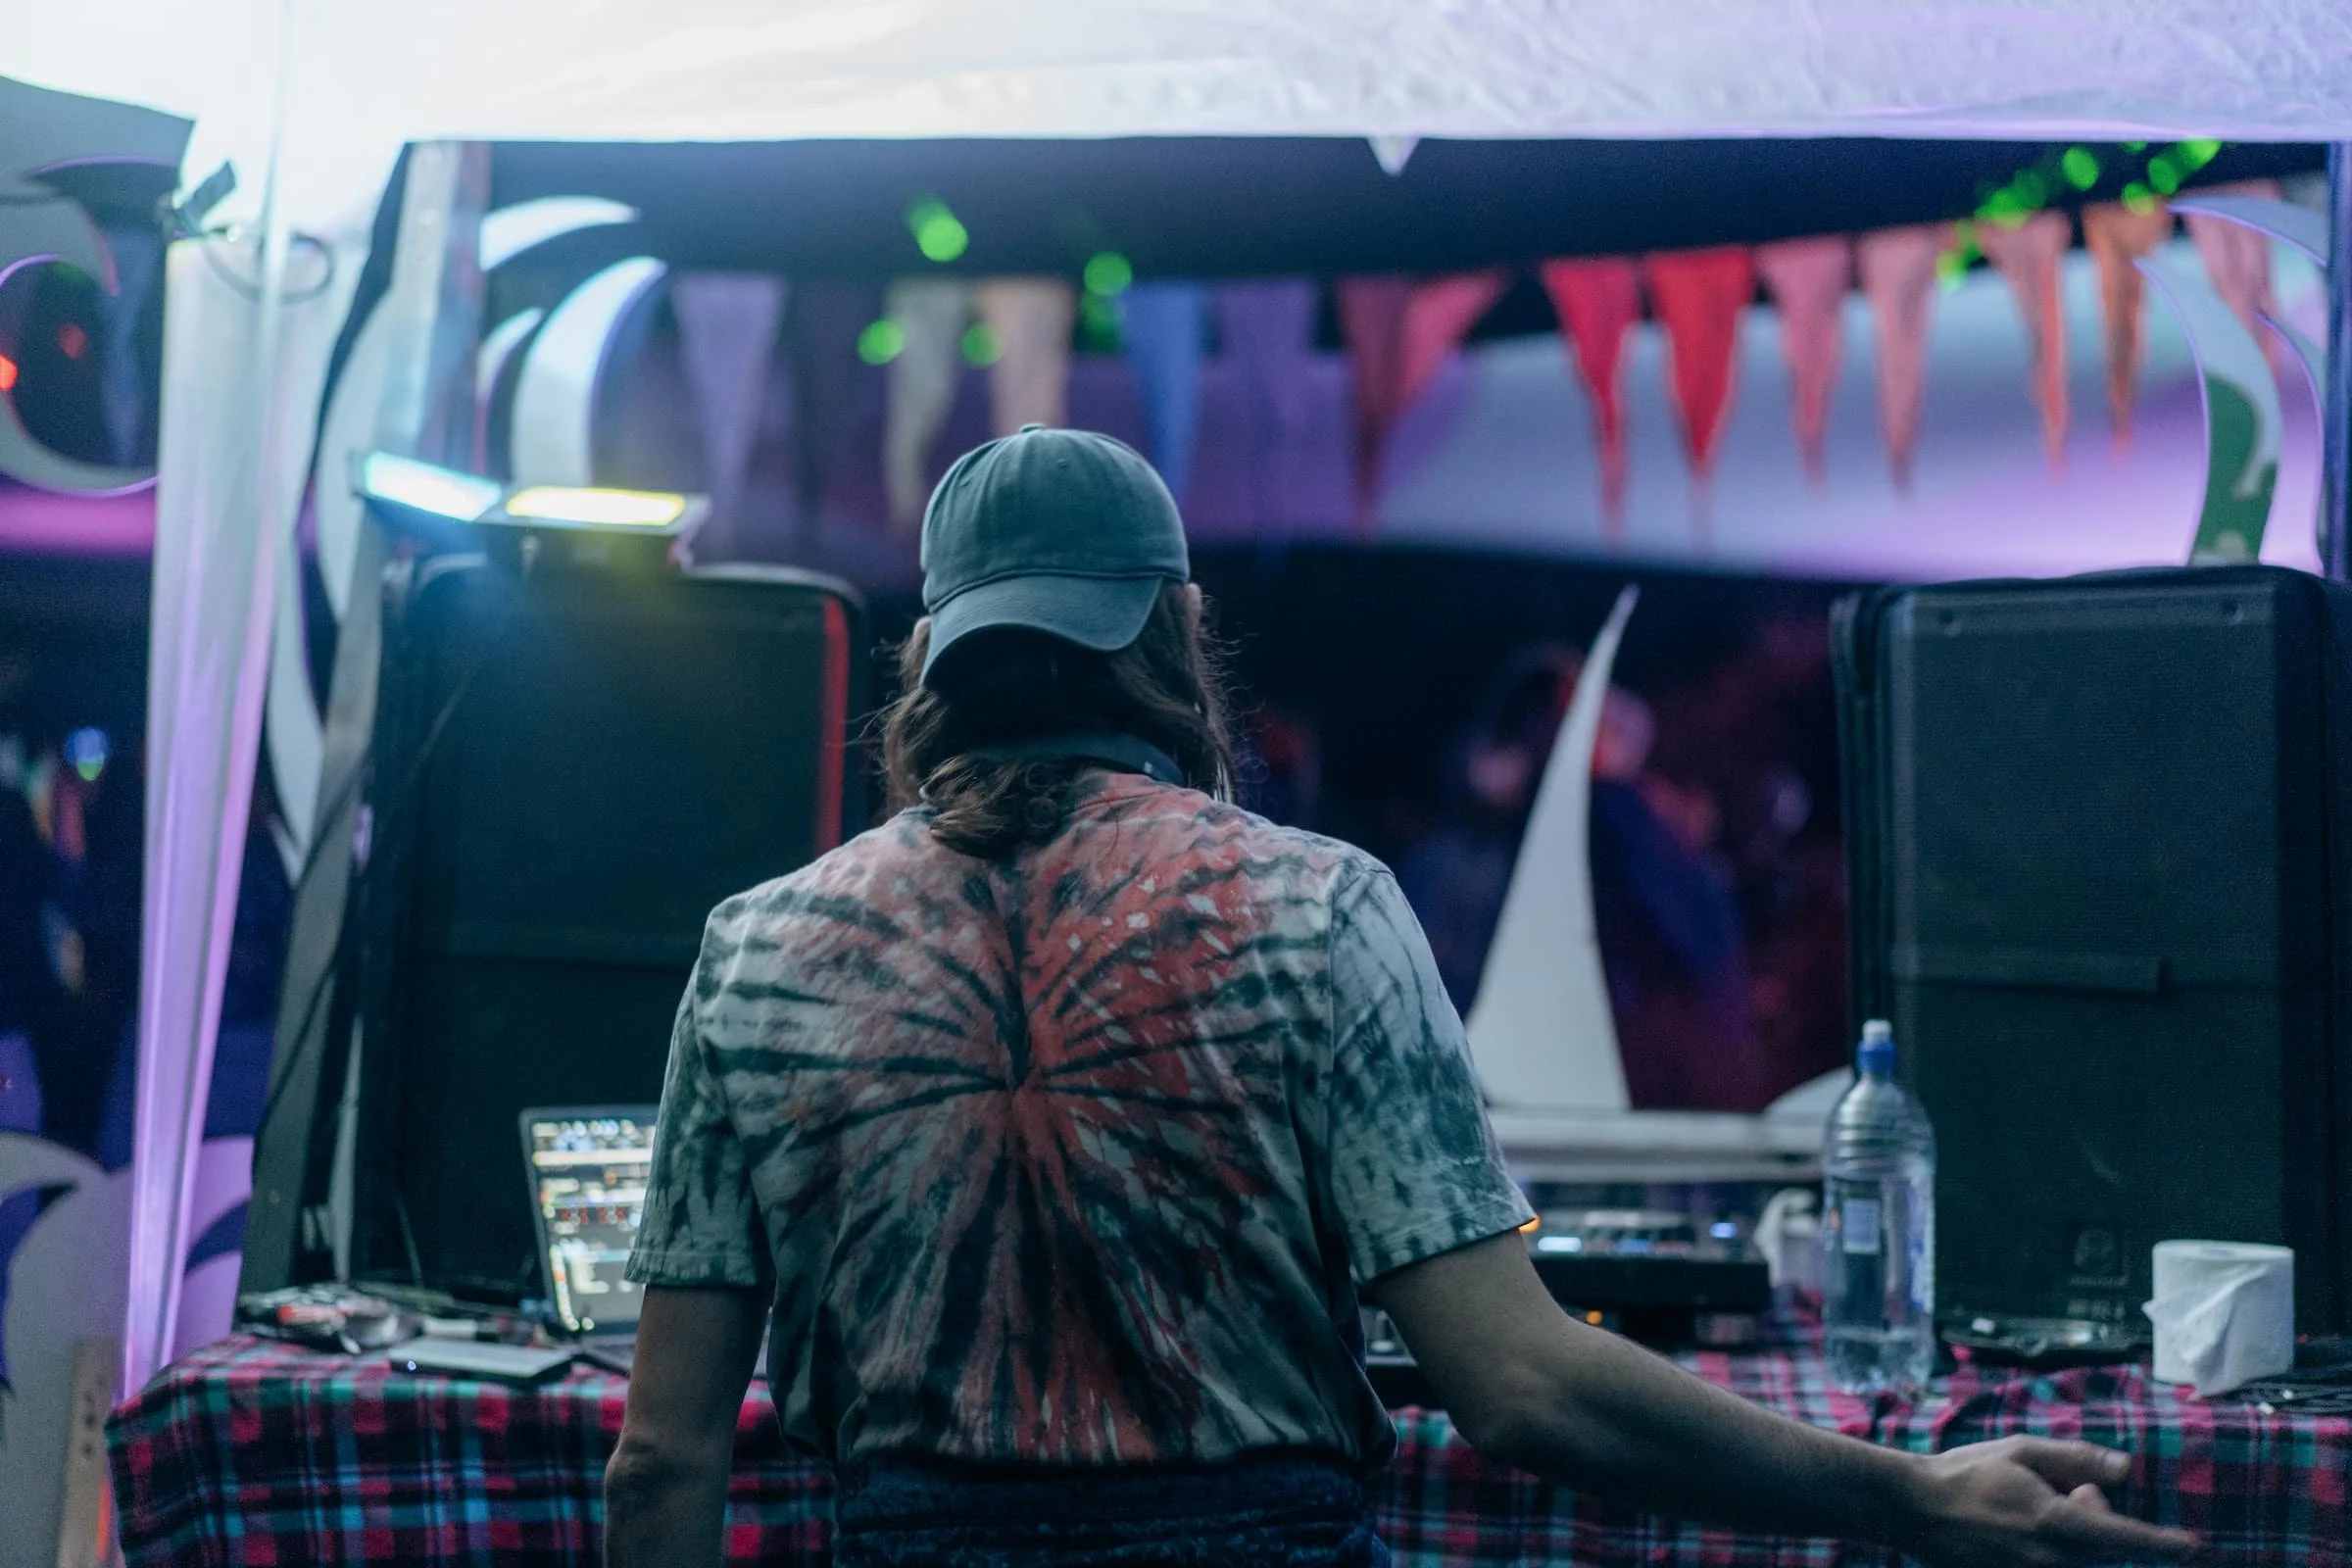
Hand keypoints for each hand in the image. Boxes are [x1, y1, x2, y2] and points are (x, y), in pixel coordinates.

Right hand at [1899, 1438, 2197, 1567]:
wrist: (1913, 1508)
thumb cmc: (1966, 1472)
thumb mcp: (2021, 1451)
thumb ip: (2078, 1458)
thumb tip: (2126, 1468)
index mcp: (2056, 1522)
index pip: (2128, 1539)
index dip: (2167, 1544)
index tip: (2196, 1547)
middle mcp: (2052, 1559)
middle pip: (2107, 1550)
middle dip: (2103, 1521)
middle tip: (2075, 1493)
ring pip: (2084, 1562)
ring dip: (2079, 1537)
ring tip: (2040, 1510)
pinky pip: (2056, 1567)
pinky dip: (2057, 1549)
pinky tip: (2024, 1529)